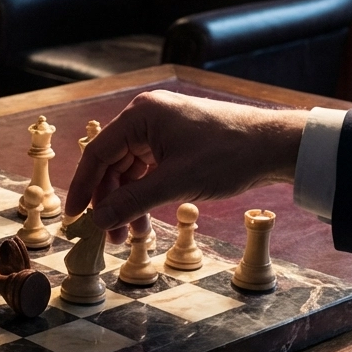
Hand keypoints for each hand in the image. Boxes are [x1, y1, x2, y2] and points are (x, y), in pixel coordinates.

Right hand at [64, 90, 307, 243]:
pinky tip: (145, 221)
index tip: (75, 216)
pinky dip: (144, 196)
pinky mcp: (175, 143)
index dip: (83, 187)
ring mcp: (161, 130)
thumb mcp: (175, 183)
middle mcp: (147, 118)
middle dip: (110, 202)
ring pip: (130, 172)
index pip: (97, 153)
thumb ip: (132, 202)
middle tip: (108, 235)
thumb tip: (99, 221)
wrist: (276, 147)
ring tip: (129, 236)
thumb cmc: (229, 155)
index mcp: (141, 115)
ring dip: (127, 204)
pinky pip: (148, 172)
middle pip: (112, 164)